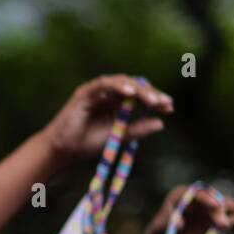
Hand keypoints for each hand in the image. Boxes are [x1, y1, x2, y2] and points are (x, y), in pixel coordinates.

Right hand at [39, 75, 172, 170]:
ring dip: (139, 90)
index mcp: (117, 103)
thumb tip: (161, 123)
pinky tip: (130, 93)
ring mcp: (97, 91)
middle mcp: (109, 94)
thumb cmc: (87, 144)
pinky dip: (118, 86)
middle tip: (165, 103)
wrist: (63, 151)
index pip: (140, 96)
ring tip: (152, 100)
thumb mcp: (118, 138)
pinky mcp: (86, 92)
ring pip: (122, 82)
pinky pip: (104, 84)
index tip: (170, 107)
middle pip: (134, 86)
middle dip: (151, 93)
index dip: (156, 99)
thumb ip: (137, 130)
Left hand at [136, 186, 233, 233]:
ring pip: (224, 208)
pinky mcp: (215, 223)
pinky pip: (232, 220)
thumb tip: (180, 223)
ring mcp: (207, 211)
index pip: (195, 194)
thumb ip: (166, 224)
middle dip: (219, 211)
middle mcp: (196, 200)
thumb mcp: (156, 232)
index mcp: (180, 196)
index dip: (206, 199)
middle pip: (212, 201)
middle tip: (223, 225)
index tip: (215, 206)